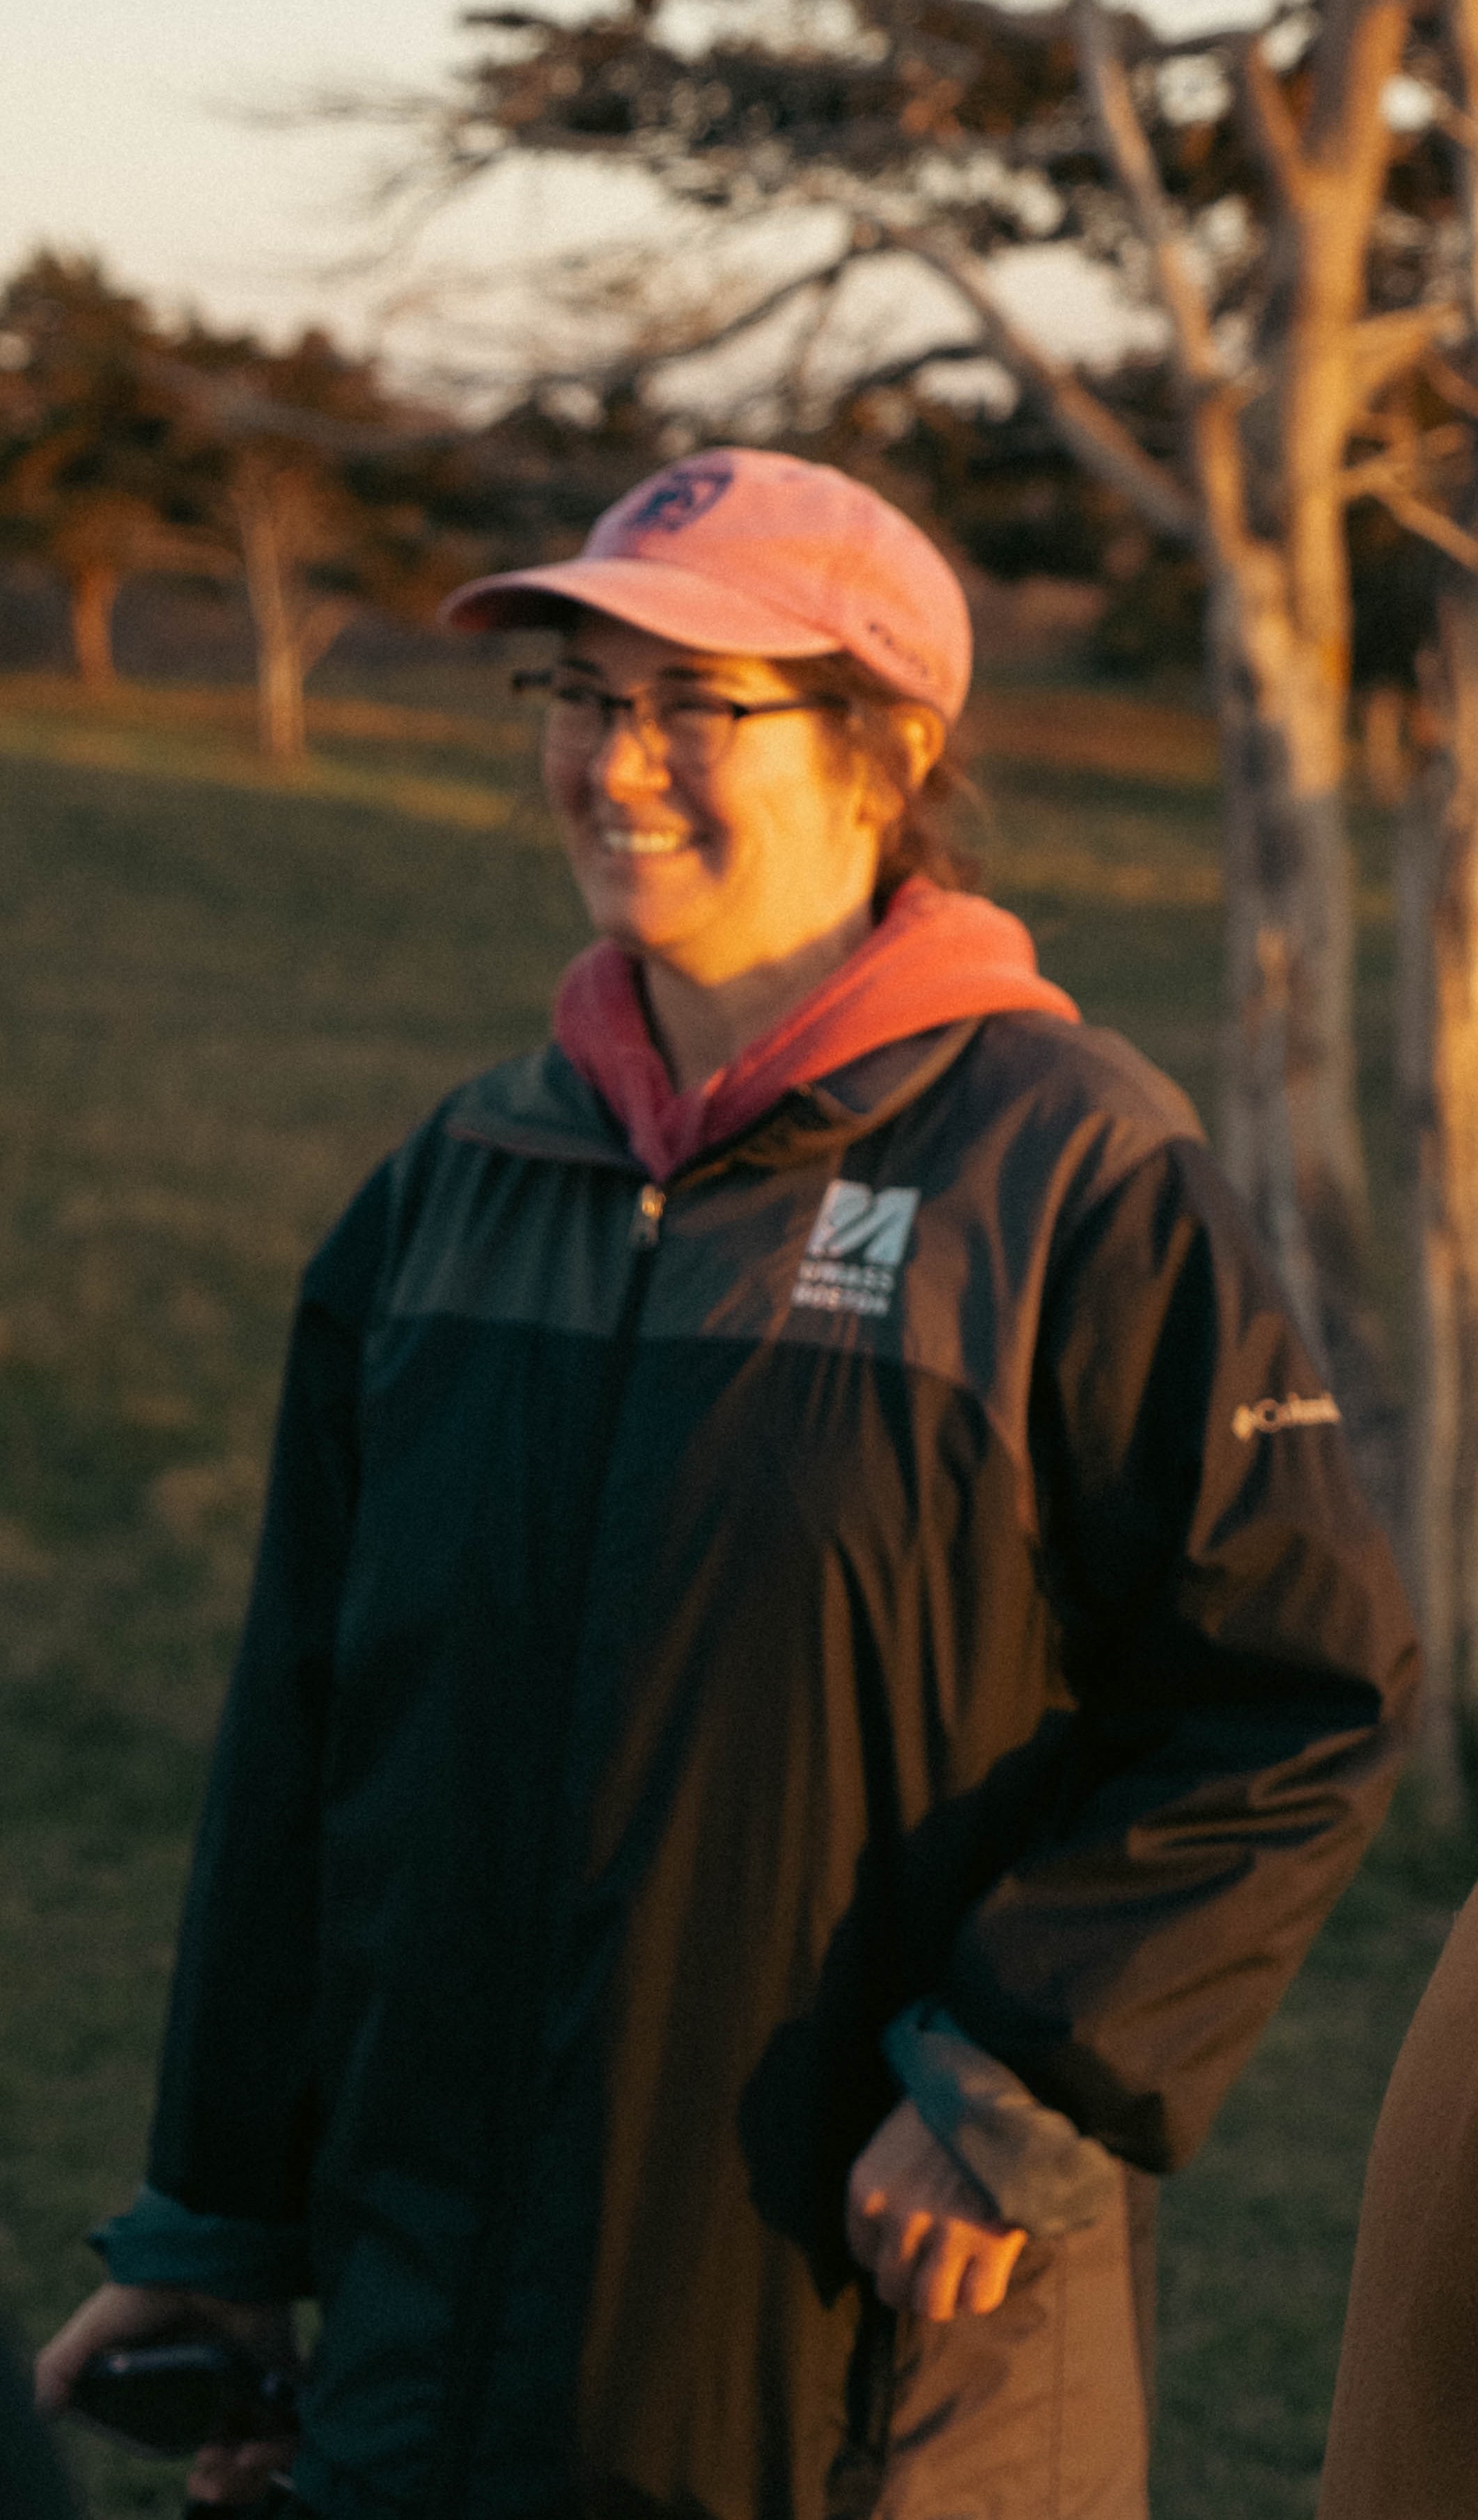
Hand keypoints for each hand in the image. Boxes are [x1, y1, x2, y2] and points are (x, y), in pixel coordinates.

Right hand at [35, 2279, 299, 2506]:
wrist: (197, 2252)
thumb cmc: (147, 2287)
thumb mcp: (95, 2325)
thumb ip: (63, 2364)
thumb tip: (47, 2409)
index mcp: (183, 2383)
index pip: (201, 2440)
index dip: (205, 2470)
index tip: (200, 2480)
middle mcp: (221, 2380)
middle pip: (238, 2446)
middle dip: (232, 2475)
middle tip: (215, 2473)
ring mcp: (253, 2370)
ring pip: (269, 2436)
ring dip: (257, 2462)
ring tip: (236, 2459)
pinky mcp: (281, 2357)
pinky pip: (298, 2408)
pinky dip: (287, 2437)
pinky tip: (262, 2441)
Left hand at [846, 2099, 1027, 2321]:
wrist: (1000, 2093)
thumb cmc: (942, 2114)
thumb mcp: (893, 2144)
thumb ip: (885, 2194)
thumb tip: (887, 2248)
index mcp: (866, 2190)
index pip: (862, 2256)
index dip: (886, 2256)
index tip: (906, 2248)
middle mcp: (900, 2218)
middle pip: (893, 2289)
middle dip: (912, 2285)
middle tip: (932, 2270)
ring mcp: (946, 2233)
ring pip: (932, 2305)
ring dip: (945, 2298)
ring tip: (957, 2280)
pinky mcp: (991, 2243)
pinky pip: (978, 2300)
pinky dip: (981, 2293)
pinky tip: (986, 2270)